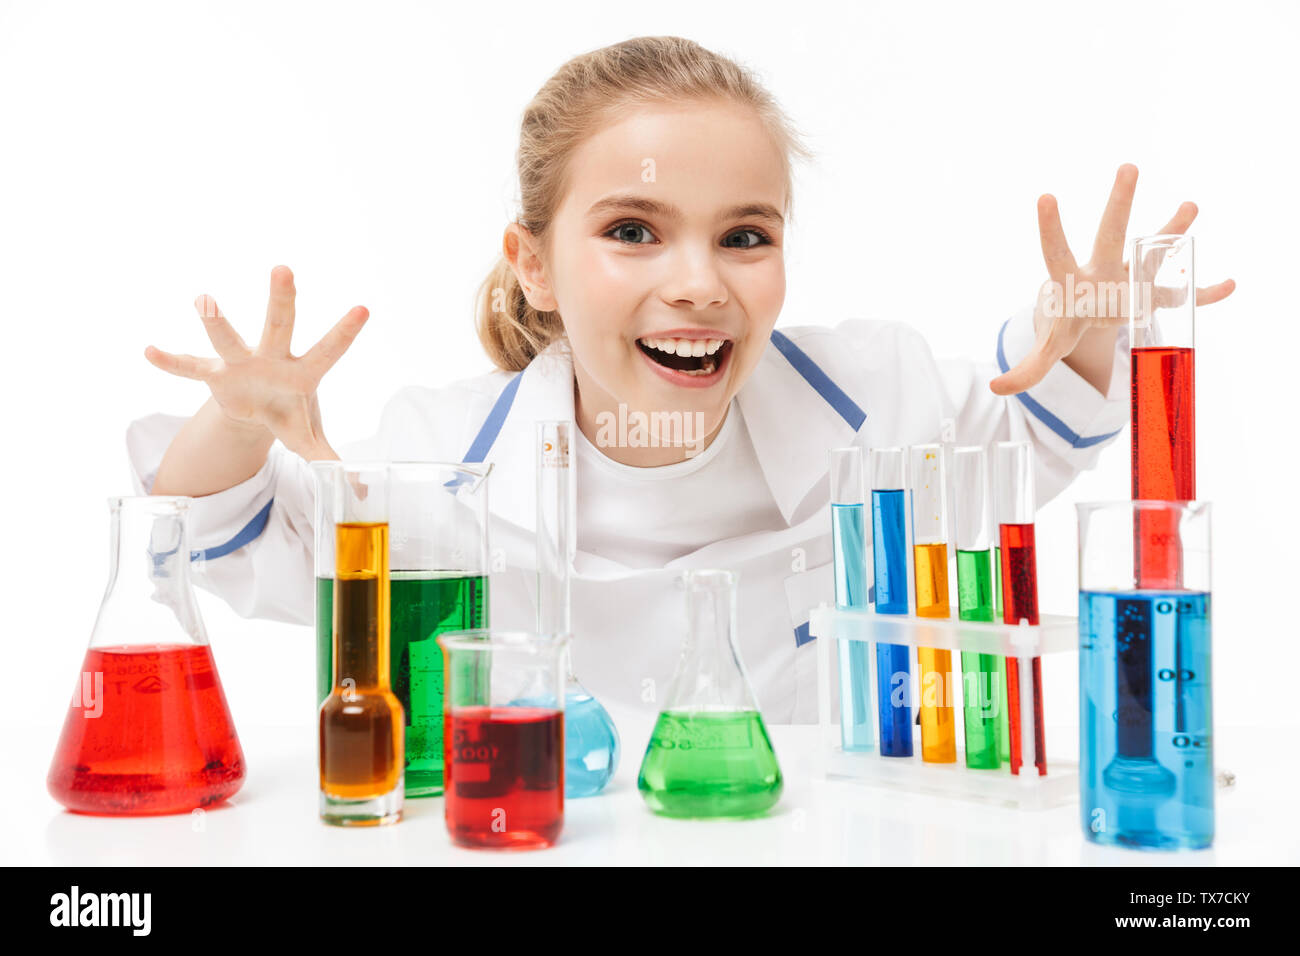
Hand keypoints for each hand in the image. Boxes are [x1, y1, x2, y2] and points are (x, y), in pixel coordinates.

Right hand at [144, 265, 368, 459]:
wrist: (257, 411)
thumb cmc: (290, 413)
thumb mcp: (309, 437)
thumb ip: (329, 458)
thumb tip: (360, 493)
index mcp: (304, 373)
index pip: (329, 350)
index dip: (345, 332)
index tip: (364, 308)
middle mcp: (273, 359)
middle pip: (279, 325)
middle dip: (282, 300)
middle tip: (284, 269)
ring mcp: (242, 363)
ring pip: (229, 339)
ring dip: (216, 322)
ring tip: (203, 299)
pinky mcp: (216, 376)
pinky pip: (191, 368)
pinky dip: (172, 362)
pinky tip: (151, 352)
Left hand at [989, 164, 1234, 395]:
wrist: (1087, 313)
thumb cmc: (1064, 323)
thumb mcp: (1048, 346)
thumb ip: (1027, 368)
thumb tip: (996, 388)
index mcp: (1071, 280)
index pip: (1056, 252)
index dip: (1050, 229)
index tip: (1045, 196)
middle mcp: (1102, 268)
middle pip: (1110, 234)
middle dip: (1119, 203)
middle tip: (1128, 167)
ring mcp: (1129, 275)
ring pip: (1152, 250)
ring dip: (1171, 230)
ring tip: (1190, 206)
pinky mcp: (1151, 292)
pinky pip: (1182, 292)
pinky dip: (1204, 293)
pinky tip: (1228, 285)